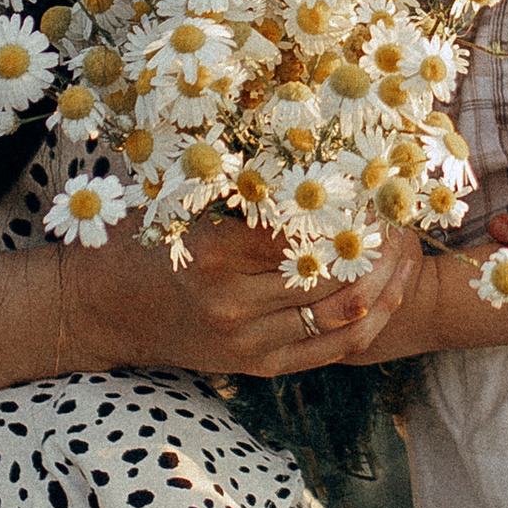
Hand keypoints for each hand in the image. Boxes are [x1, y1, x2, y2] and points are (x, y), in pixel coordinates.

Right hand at [61, 213, 423, 380]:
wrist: (103, 309)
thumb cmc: (145, 238)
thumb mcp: (184, 200)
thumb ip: (242, 184)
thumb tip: (312, 139)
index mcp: (216, 253)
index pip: (306, 227)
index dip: (351, 204)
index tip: (377, 180)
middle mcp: (232, 304)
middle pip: (333, 271)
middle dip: (378, 241)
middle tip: (403, 210)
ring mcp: (248, 342)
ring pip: (343, 313)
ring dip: (384, 280)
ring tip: (405, 246)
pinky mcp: (259, 367)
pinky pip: (335, 349)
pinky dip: (371, 319)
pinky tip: (390, 290)